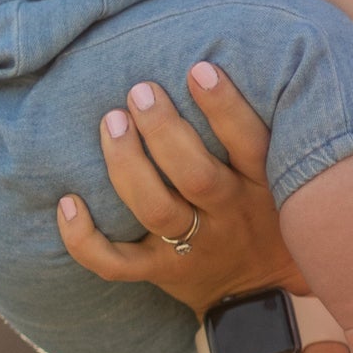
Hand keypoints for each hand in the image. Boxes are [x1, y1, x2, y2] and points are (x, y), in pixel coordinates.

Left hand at [56, 64, 305, 314]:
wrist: (261, 293)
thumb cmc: (267, 214)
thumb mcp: (285, 175)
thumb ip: (263, 131)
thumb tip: (234, 58)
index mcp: (263, 186)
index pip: (251, 144)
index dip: (225, 108)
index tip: (199, 68)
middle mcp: (228, 216)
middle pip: (196, 176)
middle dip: (164, 131)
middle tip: (139, 91)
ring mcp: (194, 247)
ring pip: (156, 211)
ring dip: (128, 167)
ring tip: (111, 123)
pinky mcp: (162, 273)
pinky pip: (117, 264)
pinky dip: (86, 239)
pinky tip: (67, 202)